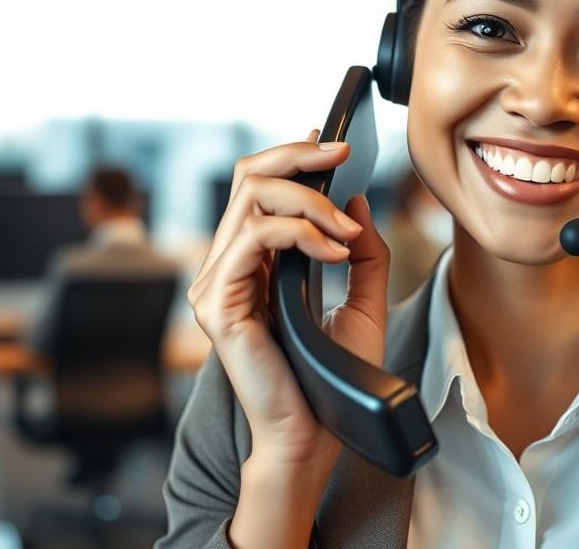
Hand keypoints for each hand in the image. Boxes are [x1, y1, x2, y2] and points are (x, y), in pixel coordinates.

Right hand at [188, 128, 390, 467]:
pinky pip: (253, 237)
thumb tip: (355, 199)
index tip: (336, 144)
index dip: (292, 156)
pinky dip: (300, 233)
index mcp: (255, 263)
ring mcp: (216, 283)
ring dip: (309, 201)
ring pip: (250, 197)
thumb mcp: (362, 301)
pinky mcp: (217, 304)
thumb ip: (361, 251)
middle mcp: (228, 266)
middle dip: (298, 157)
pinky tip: (333, 253)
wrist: (315, 434)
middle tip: (342, 155)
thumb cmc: (334, 376)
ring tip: (346, 232)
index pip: (259, 188)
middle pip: (247, 176)